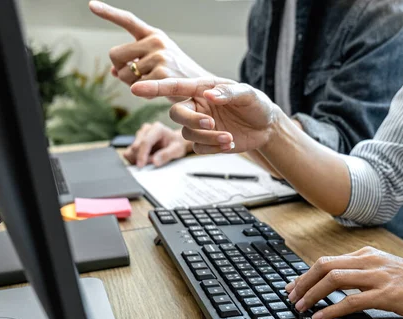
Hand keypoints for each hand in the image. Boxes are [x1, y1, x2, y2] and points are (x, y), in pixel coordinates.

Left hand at [89, 1, 209, 88]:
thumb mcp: (158, 62)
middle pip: (115, 54)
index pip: (128, 21)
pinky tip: (158, 92)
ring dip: (133, 84)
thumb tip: (113, 71)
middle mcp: (156, 42)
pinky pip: (135, 86)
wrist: (204, 89)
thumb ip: (134, 62)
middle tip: (140, 77)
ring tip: (153, 85)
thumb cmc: (178, 75)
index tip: (91, 5)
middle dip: (122, 68)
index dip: (108, 12)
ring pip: (123, 73)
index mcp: (155, 35)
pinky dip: (143, 93)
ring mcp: (159, 57)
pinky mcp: (161, 74)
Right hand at [124, 121, 191, 167]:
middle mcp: (146, 129)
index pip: (145, 142)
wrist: (175, 142)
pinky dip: (136, 159)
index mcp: (157, 128)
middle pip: (136, 146)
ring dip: (138, 159)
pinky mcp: (135, 141)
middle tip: (152, 164)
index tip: (141, 166)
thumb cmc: (177, 145)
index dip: (142, 155)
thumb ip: (166, 155)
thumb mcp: (177, 150)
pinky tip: (146, 160)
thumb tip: (155, 162)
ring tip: (151, 160)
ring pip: (131, 150)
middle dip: (142, 158)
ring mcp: (140, 134)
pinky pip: (130, 153)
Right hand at [131, 78, 281, 153]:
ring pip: (187, 133)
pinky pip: (198, 147)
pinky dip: (212, 147)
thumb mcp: (247, 94)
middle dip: (191, 120)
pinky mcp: (205, 141)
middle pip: (176, 113)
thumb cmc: (256, 104)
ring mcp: (199, 125)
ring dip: (208, 137)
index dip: (154, 87)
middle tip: (211, 122)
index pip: (174, 87)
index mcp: (202, 88)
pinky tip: (230, 142)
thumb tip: (209, 95)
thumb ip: (228, 92)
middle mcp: (197, 106)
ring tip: (229, 137)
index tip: (136, 88)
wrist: (266, 127)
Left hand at [285, 247, 402, 318]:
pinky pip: (351, 301)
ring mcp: (377, 276)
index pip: (328, 261)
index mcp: (367, 254)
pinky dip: (331, 309)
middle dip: (303, 282)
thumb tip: (339, 283)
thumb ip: (363, 272)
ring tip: (301, 307)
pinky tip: (321, 317)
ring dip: (312, 294)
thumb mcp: (386, 270)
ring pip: (333, 280)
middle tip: (291, 297)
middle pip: (325, 266)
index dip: (307, 274)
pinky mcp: (386, 294)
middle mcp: (369, 261)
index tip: (294, 286)